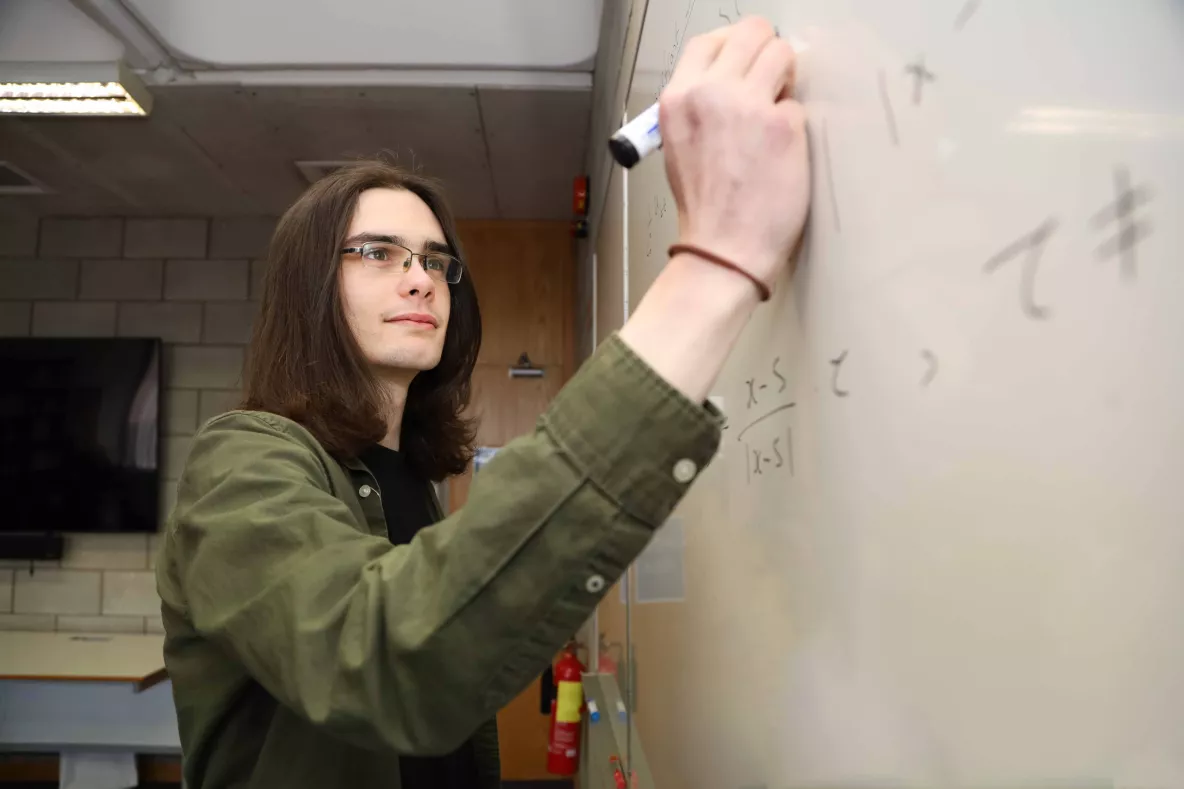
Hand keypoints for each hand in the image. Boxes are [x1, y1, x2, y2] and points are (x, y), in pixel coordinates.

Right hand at [659, 16, 809, 294]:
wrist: (723, 249)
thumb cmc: (705, 209)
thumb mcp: (680, 145)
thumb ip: (700, 105)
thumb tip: (734, 81)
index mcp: (677, 99)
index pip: (709, 40)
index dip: (735, 48)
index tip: (745, 63)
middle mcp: (710, 94)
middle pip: (751, 33)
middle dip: (766, 55)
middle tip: (770, 83)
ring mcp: (748, 106)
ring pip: (782, 54)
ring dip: (786, 79)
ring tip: (777, 113)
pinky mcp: (783, 126)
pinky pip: (799, 105)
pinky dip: (794, 126)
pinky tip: (782, 151)